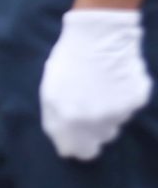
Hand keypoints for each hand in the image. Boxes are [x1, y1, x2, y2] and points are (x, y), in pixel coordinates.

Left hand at [40, 8, 153, 161]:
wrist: (100, 36)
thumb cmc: (68, 62)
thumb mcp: (50, 92)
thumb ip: (56, 122)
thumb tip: (66, 146)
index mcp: (70, 119)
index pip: (78, 151)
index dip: (75, 146)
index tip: (74, 138)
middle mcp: (97, 121)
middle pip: (98, 141)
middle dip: (91, 132)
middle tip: (86, 110)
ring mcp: (120, 111)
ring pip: (113, 125)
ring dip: (105, 115)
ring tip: (99, 90)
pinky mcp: (137, 100)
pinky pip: (127, 109)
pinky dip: (121, 101)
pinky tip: (114, 82)